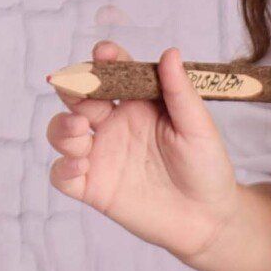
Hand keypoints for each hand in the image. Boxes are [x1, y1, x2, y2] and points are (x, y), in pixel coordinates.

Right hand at [44, 42, 242, 264]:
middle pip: (78, 96)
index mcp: (137, 103)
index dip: (104, 59)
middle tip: (78, 89)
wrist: (208, 218)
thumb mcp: (198, 127)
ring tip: (79, 129)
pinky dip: (63, 168)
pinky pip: (62, 175)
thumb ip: (180, 92)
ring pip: (62, 132)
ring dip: (62, 126)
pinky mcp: (94, 187)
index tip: (105, 53)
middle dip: (72, 87)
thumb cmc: (207, 168)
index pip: (112, 72)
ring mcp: (101, 155)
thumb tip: (169, 52)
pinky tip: (80, 165)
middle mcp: (113, 125)